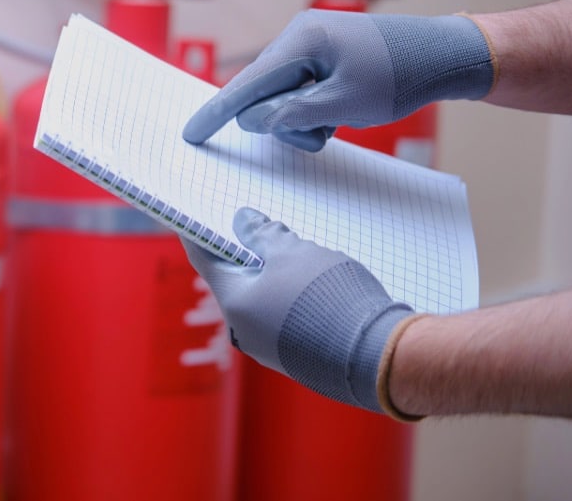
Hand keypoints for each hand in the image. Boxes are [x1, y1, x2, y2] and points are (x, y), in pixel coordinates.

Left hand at [182, 207, 415, 413]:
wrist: (378, 355)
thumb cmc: (327, 297)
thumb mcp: (292, 252)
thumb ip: (263, 234)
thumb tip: (242, 220)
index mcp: (235, 303)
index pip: (205, 259)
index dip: (199, 234)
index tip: (193, 217)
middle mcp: (245, 331)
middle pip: (236, 280)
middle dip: (246, 252)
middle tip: (255, 225)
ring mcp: (271, 347)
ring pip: (264, 298)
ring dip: (273, 274)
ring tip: (294, 250)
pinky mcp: (297, 355)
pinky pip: (284, 317)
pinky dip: (290, 296)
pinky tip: (313, 282)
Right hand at [183, 9, 495, 150]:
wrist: (443, 55)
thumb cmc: (399, 76)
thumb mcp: (344, 103)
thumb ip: (293, 115)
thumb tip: (254, 120)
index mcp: (302, 42)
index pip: (248, 84)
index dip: (217, 113)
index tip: (191, 134)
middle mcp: (299, 38)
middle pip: (262, 93)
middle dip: (283, 121)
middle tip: (323, 129)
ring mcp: (310, 47)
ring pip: (281, 98)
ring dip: (302, 120)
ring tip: (338, 121)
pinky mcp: (321, 59)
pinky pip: (298, 93)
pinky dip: (313, 112)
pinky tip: (341, 111)